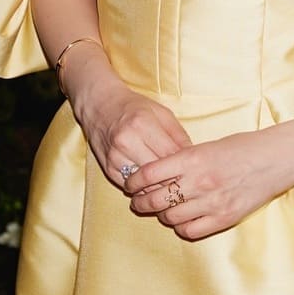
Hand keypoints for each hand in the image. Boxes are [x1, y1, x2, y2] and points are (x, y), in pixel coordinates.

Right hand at [69, 65, 191, 190]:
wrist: (99, 105)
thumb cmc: (134, 107)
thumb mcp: (161, 113)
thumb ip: (178, 135)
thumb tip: (194, 158)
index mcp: (142, 124)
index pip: (169, 155)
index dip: (184, 166)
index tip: (193, 171)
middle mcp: (126, 142)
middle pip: (157, 173)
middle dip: (173, 180)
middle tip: (185, 183)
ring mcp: (115, 157)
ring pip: (144, 184)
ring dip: (158, 188)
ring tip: (170, 186)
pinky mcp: (108, 168)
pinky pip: (130, 186)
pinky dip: (143, 189)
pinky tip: (151, 185)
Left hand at [125, 129, 293, 240]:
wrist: (277, 158)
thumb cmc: (243, 146)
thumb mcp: (209, 146)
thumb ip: (184, 160)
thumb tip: (158, 172)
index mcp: (193, 158)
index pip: (150, 173)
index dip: (134, 180)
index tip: (131, 183)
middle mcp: (200, 182)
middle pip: (156, 199)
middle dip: (141, 201)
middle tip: (137, 200)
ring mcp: (212, 202)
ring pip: (170, 217)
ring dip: (161, 214)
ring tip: (160, 209)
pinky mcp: (224, 218)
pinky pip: (191, 230)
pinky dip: (181, 227)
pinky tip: (182, 219)